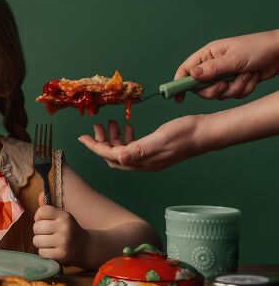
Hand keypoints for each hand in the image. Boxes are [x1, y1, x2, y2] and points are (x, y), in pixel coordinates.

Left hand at [33, 196, 87, 264]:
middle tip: (46, 232)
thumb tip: (40, 194)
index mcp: (64, 216)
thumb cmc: (68, 229)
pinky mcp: (61, 256)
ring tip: (48, 241)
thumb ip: (48, 207)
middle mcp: (64, 228)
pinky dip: (44, 251)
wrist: (85, 247)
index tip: (44, 220)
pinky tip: (51, 249)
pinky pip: (41, 252)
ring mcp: (63, 243)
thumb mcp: (62, 216)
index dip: (38, 216)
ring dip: (40, 242)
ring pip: (36, 240)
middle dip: (38, 230)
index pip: (42, 211)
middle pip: (36, 227)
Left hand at [78, 116, 203, 171]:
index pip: (111, 156)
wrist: (204, 133)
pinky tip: (128, 126)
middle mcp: (144, 162)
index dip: (95, 147)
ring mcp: (149, 158)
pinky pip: (133, 147)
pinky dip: (126, 137)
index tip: (82, 137)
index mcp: (143, 161)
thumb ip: (139, 149)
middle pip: (114, 156)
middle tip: (96, 126)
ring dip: (113, 138)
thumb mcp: (160, 139)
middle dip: (101, 142)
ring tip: (111, 123)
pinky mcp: (155, 151)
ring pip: (123, 151)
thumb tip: (120, 157)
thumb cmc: (184, 133)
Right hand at [175, 30, 278, 100]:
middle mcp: (214, 65)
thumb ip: (212, 68)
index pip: (187, 69)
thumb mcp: (234, 59)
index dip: (179, 83)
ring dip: (235, 88)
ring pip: (220, 93)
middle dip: (216, 90)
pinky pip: (233, 94)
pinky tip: (253, 78)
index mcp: (209, 54)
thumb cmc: (257, 48)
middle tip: (226, 86)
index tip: (178, 97)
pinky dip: (244, 89)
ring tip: (247, 76)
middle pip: (202, 87)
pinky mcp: (236, 82)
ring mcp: (225, 75)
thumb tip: (191, 75)